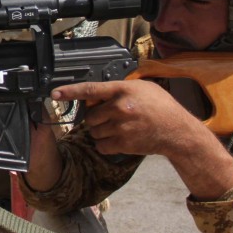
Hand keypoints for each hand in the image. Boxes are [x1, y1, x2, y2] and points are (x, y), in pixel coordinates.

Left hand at [51, 80, 200, 157]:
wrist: (177, 131)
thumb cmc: (162, 107)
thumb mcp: (143, 87)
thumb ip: (119, 88)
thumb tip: (97, 94)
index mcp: (123, 90)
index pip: (89, 89)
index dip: (69, 91)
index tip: (55, 93)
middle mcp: (120, 108)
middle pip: (90, 115)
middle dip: (96, 117)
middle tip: (111, 117)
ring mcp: (121, 127)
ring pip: (94, 131)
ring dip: (101, 131)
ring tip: (119, 128)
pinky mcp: (123, 143)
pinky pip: (101, 145)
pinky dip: (105, 144)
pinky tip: (119, 139)